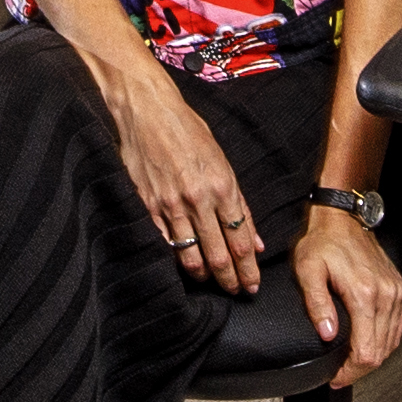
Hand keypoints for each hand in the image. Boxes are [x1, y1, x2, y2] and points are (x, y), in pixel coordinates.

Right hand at [99, 58, 261, 294]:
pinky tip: (181, 264)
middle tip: (236, 292)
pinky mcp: (147, 206)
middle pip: (219, 256)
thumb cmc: (187, 130)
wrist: (147, 110)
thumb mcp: (223, 162)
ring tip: (210, 280)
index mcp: (222, 187)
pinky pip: (163, 244)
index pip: (241, 241)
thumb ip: (240, 204)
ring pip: (190, 256)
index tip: (252, 285)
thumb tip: (254, 239)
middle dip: (230, 280)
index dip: (249, 270)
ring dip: (204, 275)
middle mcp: (198, 200)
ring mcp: (170, 205)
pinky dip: (174, 259)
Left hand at [290, 200, 401, 387]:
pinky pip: (398, 328)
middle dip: (358, 368)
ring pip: (391, 343)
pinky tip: (367, 341)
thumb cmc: (323, 242)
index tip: (335, 377)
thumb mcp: (308, 271)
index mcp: (364, 294)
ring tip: (350, 359)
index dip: (351, 372)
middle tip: (339, 372)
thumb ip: (317, 305)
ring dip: (371, 356)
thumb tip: (328, 335)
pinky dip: (384, 341)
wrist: (343, 219)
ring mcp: (397, 293)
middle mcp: (386, 295)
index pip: (366, 352)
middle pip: (380, 352)